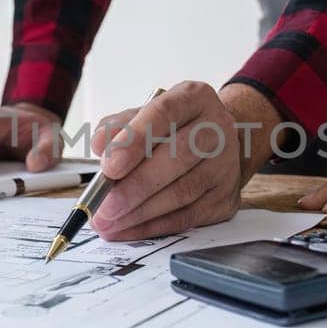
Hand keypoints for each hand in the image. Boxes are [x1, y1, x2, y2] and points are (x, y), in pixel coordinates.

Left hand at [90, 81, 278, 241]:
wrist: (217, 144)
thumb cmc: (171, 129)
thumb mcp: (142, 116)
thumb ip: (118, 127)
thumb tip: (99, 144)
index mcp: (194, 98)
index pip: (164, 114)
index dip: (135, 140)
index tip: (109, 166)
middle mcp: (218, 127)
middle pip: (177, 158)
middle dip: (135, 186)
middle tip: (104, 206)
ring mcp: (227, 164)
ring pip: (183, 192)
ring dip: (140, 212)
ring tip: (109, 222)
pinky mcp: (227, 197)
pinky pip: (187, 217)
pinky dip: (154, 226)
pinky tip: (128, 229)